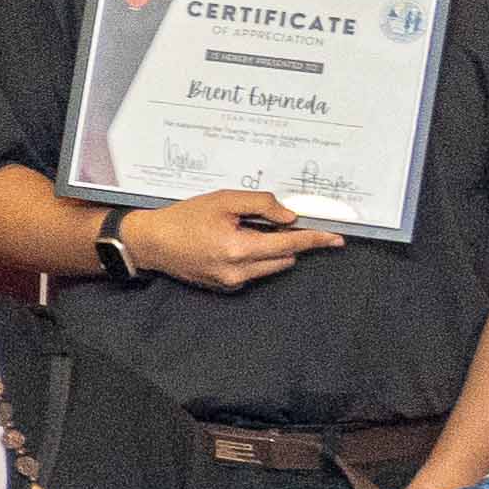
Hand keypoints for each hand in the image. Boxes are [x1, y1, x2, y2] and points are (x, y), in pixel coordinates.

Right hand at [116, 187, 327, 293]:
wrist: (152, 242)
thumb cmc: (184, 217)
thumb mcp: (223, 200)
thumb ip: (260, 205)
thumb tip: (289, 218)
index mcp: (238, 248)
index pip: (288, 244)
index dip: (314, 240)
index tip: (336, 239)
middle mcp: (238, 272)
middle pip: (284, 258)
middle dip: (288, 240)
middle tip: (273, 221)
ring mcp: (232, 283)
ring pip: (271, 267)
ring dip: (271, 250)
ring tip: (245, 231)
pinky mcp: (225, 287)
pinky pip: (254, 272)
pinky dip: (254, 257)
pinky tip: (232, 243)